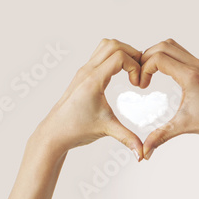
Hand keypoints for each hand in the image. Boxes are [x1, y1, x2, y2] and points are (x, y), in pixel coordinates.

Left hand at [32, 39, 143, 160]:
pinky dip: (114, 57)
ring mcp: (83, 71)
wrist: (54, 133)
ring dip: (122, 52)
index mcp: (93, 81)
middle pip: (114, 45)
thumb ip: (128, 138)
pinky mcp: (82, 74)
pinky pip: (100, 54)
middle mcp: (87, 71)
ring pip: (105, 45)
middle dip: (132, 54)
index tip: (138, 84)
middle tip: (140, 72)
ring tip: (132, 70)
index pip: (120, 57)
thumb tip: (143, 154)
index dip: (135, 66)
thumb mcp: (106, 130)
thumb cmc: (76, 130)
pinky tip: (121, 74)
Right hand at [139, 39, 198, 158]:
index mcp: (190, 77)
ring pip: (173, 46)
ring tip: (148, 72)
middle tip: (140, 75)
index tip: (142, 85)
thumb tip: (144, 153)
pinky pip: (180, 53)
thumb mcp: (183, 127)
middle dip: (146, 57)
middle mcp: (196, 66)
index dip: (144, 69)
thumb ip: (160, 137)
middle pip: (164, 46)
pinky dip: (167, 57)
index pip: (159, 59)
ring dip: (157, 54)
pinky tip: (163, 74)